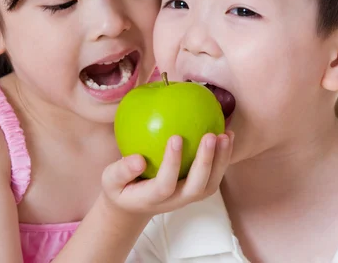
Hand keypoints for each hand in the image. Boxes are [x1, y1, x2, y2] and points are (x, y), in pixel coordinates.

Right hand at [101, 131, 233, 215]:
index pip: (165, 184)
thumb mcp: (110, 181)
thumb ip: (121, 171)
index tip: (175, 137)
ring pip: (211, 184)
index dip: (172, 163)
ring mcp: (188, 196)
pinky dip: (224, 157)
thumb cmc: (121, 187)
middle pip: (196, 187)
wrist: (135, 204)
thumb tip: (137, 159)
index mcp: (152, 198)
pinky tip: (227, 133)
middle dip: (206, 162)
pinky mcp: (197, 189)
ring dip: (222, 160)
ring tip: (227, 134)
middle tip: (210, 135)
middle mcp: (175, 200)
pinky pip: (214, 175)